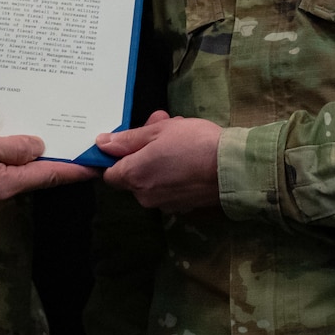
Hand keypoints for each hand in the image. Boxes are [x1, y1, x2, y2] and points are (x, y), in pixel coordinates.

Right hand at [0, 123, 96, 209]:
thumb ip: (13, 147)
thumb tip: (40, 148)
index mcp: (4, 186)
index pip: (50, 176)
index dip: (75, 170)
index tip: (97, 166)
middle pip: (34, 176)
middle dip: (52, 158)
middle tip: (72, 137)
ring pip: (15, 173)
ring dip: (27, 156)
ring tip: (43, 132)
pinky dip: (6, 157)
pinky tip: (8, 140)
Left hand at [97, 110, 222, 212]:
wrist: (233, 168)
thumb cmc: (194, 143)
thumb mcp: (159, 130)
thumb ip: (128, 139)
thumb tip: (101, 144)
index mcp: (134, 176)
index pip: (109, 173)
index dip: (116, 157)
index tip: (130, 141)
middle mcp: (145, 195)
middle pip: (132, 175)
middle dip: (143, 151)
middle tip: (161, 126)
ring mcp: (164, 204)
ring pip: (152, 180)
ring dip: (159, 160)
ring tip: (180, 138)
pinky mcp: (182, 207)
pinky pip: (169, 187)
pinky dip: (173, 173)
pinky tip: (189, 157)